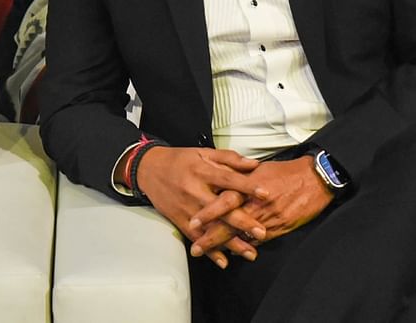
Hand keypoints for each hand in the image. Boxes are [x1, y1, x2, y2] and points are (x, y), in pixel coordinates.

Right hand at [136, 146, 269, 266]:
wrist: (149, 169)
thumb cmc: (180, 160)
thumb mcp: (204, 152)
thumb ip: (230, 158)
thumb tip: (254, 164)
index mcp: (203, 171)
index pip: (228, 179)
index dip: (247, 186)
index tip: (266, 194)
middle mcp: (195, 190)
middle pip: (221, 208)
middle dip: (242, 221)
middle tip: (261, 232)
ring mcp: (187, 207)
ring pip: (211, 227)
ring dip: (230, 242)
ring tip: (250, 253)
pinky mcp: (179, 220)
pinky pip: (196, 237)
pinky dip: (209, 251)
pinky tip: (223, 261)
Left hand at [191, 157, 332, 249]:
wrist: (315, 179)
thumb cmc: (285, 172)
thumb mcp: (258, 169)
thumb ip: (238, 177)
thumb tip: (220, 181)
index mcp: (249, 187)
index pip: (224, 202)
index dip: (208, 214)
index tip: (193, 223)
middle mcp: (257, 205)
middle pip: (230, 225)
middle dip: (212, 239)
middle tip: (196, 248)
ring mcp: (269, 219)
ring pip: (244, 236)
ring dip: (227, 246)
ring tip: (211, 254)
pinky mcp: (280, 228)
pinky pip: (260, 241)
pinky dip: (247, 245)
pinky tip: (236, 250)